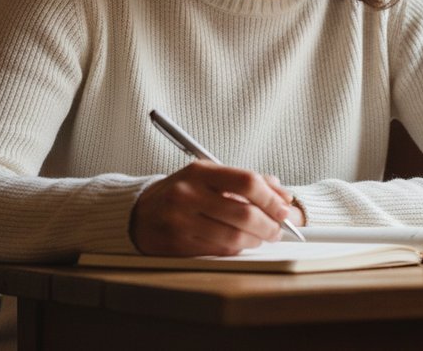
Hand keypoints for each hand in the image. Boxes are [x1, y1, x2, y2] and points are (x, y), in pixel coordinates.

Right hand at [130, 161, 294, 256]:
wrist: (139, 212)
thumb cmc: (182, 192)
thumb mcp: (209, 175)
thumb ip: (246, 181)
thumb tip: (282, 195)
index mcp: (200, 172)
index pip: (246, 182)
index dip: (271, 198)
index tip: (283, 208)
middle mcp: (188, 195)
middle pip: (244, 213)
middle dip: (269, 225)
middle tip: (278, 229)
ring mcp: (181, 221)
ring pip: (234, 237)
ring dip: (256, 240)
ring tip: (261, 236)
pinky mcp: (177, 245)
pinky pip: (219, 250)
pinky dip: (236, 248)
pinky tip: (240, 242)